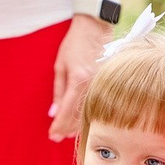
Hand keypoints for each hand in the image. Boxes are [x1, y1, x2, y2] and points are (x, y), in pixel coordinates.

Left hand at [49, 16, 109, 140]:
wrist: (96, 27)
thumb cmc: (75, 43)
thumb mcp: (60, 66)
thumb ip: (58, 92)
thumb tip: (53, 113)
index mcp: (78, 79)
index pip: (66, 110)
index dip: (58, 125)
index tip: (52, 136)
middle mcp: (93, 84)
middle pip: (80, 115)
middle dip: (67, 128)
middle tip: (57, 137)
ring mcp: (104, 84)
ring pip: (91, 112)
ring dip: (79, 124)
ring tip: (68, 132)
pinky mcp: (111, 83)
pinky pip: (99, 104)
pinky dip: (90, 114)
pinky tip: (84, 121)